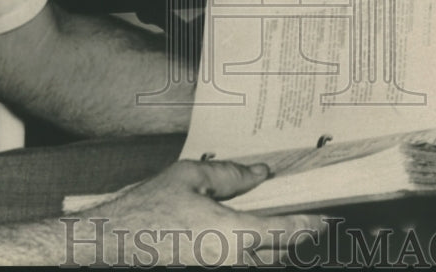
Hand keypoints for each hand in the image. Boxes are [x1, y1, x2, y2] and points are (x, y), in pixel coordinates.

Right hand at [82, 160, 325, 265]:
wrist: (108, 246)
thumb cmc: (144, 212)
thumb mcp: (189, 177)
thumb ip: (230, 175)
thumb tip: (259, 174)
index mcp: (234, 237)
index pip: (289, 233)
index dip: (313, 224)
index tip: (327, 217)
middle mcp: (232, 264)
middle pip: (281, 254)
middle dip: (297, 237)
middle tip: (307, 218)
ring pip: (260, 263)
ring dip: (273, 248)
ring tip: (277, 226)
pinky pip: (239, 266)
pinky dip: (250, 254)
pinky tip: (243, 237)